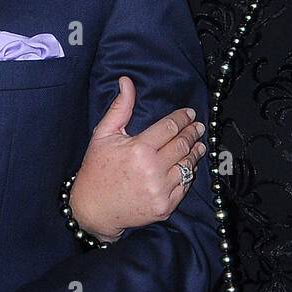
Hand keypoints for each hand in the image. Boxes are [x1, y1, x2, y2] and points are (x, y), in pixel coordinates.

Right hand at [68, 76, 205, 240]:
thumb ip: (120, 108)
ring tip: (199, 145)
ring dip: (195, 153)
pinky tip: (189, 166)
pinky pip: (184, 186)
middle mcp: (153, 169)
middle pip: (183, 145)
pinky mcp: (165, 207)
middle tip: (198, 127)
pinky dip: (189, 174)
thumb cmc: (96, 170)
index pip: (170, 127)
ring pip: (188, 165)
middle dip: (193, 133)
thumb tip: (127, 82)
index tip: (190, 114)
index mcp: (139, 149)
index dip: (183, 118)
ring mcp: (160, 190)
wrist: (93, 209)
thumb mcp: (103, 135)